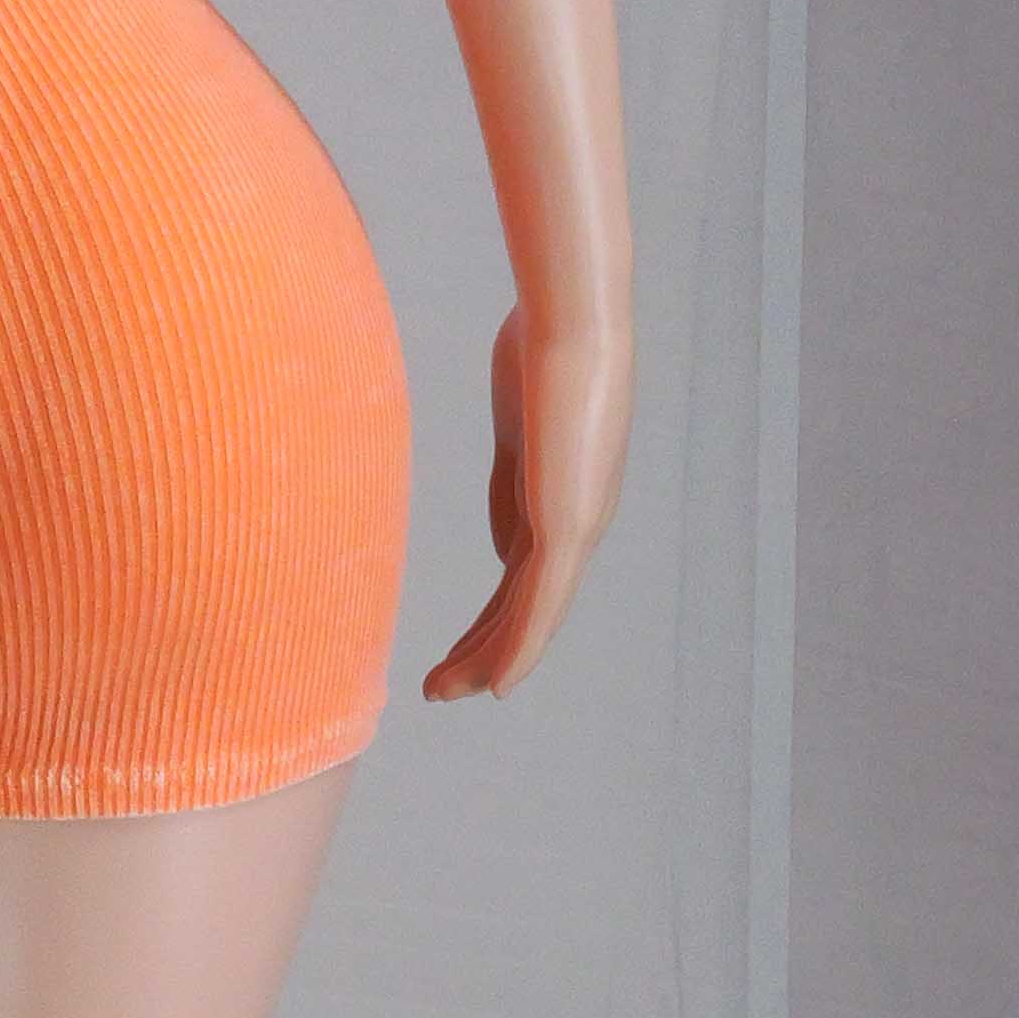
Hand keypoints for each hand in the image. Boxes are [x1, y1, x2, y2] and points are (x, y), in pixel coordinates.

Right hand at [421, 301, 629, 698]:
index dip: (488, 623)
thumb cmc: (542, 350)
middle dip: (481, 652)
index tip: (451, 652)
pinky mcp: (569, 526)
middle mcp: (580, 523)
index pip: (522, 580)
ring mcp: (578, 527)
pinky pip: (541, 604)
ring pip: (532, 617)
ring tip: (445, 694)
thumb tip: (506, 551)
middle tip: (439, 690)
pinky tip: (498, 686)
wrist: (572, 323)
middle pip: (525, 609)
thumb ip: (511, 490)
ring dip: (489, 661)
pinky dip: (520, 649)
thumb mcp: (518, 433)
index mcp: (564, 499)